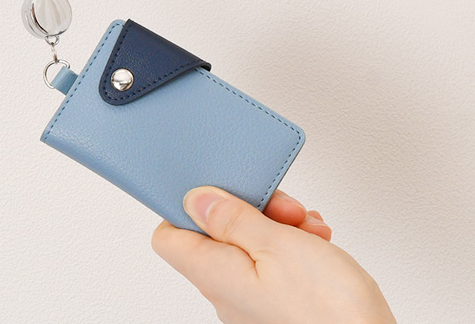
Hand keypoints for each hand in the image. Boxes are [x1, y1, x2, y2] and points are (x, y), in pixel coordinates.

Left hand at [152, 186, 395, 323]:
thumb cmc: (330, 314)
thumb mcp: (278, 245)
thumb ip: (233, 219)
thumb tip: (195, 199)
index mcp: (214, 274)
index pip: (168, 236)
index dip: (182, 207)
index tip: (213, 187)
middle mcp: (226, 292)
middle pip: (216, 234)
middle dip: (249, 209)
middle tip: (282, 206)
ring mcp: (252, 303)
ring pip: (249, 246)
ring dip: (278, 226)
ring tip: (307, 227)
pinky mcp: (279, 307)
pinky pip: (273, 266)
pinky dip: (292, 247)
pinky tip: (316, 243)